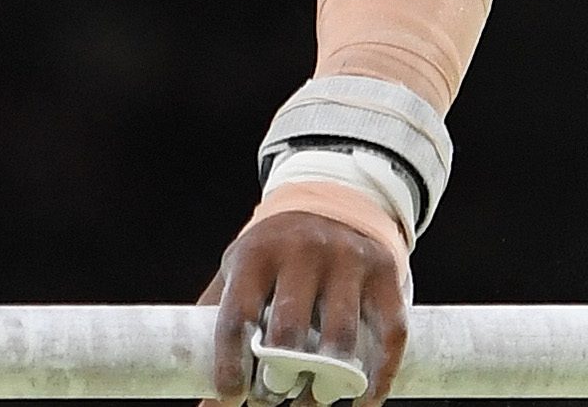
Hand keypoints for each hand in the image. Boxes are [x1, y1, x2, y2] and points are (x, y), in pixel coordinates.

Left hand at [197, 209, 406, 406]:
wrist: (334, 200)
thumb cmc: (277, 251)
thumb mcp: (243, 267)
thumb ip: (222, 313)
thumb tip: (198, 375)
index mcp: (257, 253)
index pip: (238, 315)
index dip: (231, 363)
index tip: (231, 397)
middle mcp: (302, 252)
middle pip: (290, 331)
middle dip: (279, 377)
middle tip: (273, 398)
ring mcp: (347, 260)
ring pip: (340, 338)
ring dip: (327, 384)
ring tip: (312, 402)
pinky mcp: (384, 273)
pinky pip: (389, 334)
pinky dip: (380, 376)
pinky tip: (364, 399)